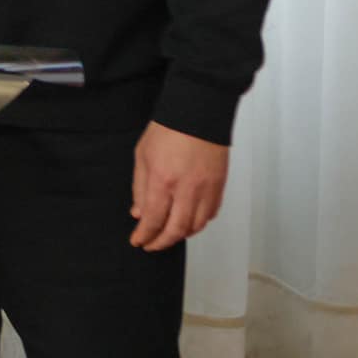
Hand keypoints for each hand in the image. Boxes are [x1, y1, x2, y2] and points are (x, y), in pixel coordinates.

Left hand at [130, 120, 228, 250]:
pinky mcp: (219, 186)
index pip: (153, 220)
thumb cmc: (168, 130)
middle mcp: (187, 189)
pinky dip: (198, 223)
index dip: (145, 235)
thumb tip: (139, 213)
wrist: (198, 112)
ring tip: (168, 235)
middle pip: (176, 230)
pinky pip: (210, 214)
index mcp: (163, 180)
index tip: (138, 241)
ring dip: (180, 235)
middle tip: (151, 245)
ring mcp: (206, 189)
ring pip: (196, 226)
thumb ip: (140, 188)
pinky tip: (188, 222)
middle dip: (161, 242)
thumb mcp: (142, 156)